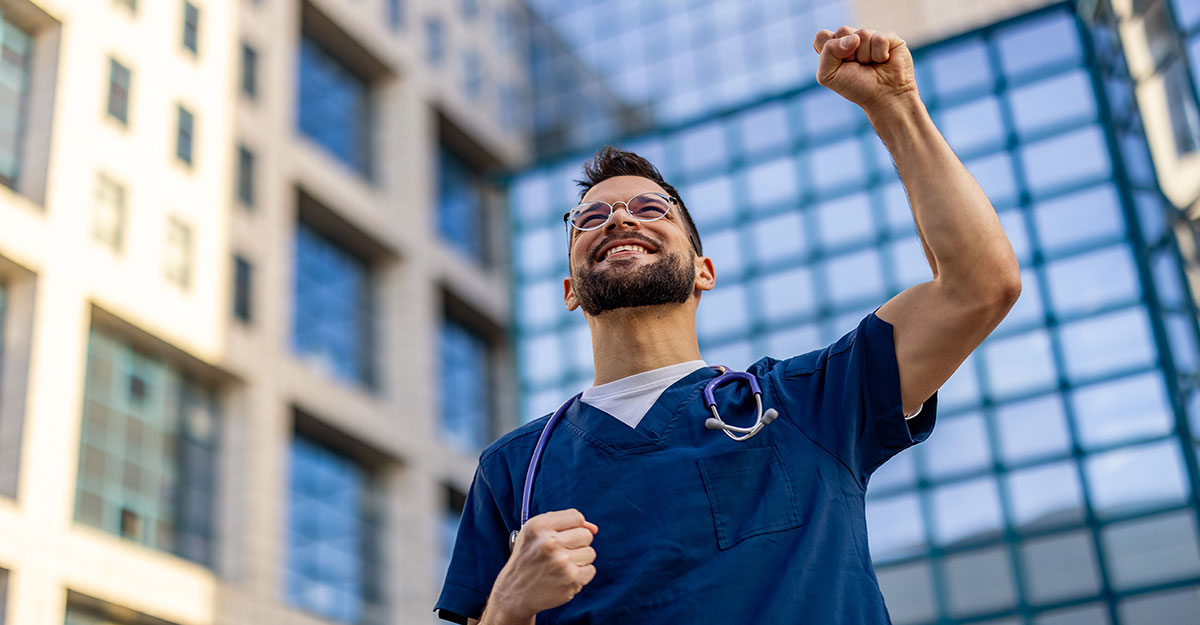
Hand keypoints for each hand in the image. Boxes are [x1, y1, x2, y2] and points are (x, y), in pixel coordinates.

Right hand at [484, 509, 598, 622]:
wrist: (514, 593)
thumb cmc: (528, 559)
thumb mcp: (535, 533)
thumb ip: (564, 522)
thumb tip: (594, 528)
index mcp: (538, 526)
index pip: (576, 517)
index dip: (573, 527)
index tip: (562, 537)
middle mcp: (549, 542)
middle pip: (586, 535)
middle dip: (577, 544)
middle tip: (559, 554)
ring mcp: (561, 562)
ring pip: (590, 553)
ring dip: (579, 560)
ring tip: (561, 566)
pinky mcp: (570, 579)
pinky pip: (591, 570)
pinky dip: (581, 575)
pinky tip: (564, 577)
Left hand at [813, 27, 916, 112]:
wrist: (885, 96)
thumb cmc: (856, 87)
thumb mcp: (829, 76)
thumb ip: (828, 53)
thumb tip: (853, 38)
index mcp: (834, 47)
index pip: (822, 36)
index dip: (829, 49)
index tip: (838, 65)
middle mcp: (851, 38)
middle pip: (842, 30)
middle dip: (848, 53)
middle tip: (856, 66)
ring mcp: (870, 36)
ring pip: (862, 34)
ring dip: (865, 56)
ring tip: (871, 65)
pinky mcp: (888, 36)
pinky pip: (879, 38)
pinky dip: (880, 55)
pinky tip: (884, 61)